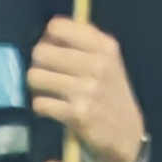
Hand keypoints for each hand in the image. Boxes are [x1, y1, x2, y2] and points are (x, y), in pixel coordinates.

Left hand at [24, 18, 145, 161]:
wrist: (126, 134)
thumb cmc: (110, 93)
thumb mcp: (107, 61)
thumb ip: (81, 44)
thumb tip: (46, 35)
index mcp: (104, 45)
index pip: (57, 27)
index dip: (47, 39)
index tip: (52, 51)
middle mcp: (97, 64)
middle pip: (41, 51)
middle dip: (38, 64)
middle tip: (46, 74)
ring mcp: (87, 89)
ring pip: (35, 76)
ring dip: (37, 86)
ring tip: (48, 91)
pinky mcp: (77, 114)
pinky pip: (40, 103)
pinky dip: (41, 107)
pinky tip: (53, 109)